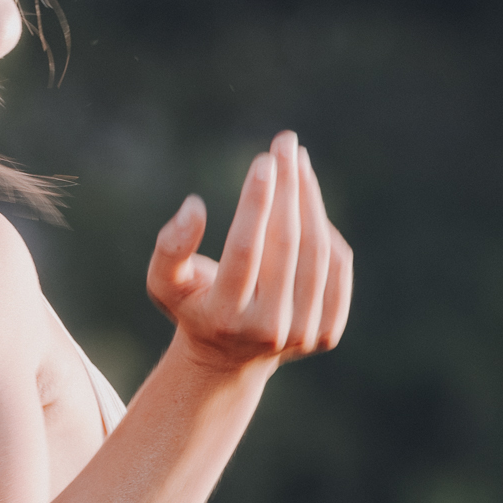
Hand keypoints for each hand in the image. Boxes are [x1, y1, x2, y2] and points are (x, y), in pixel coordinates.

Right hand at [147, 130, 353, 374]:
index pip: (245, 250)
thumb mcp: (165, 282)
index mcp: (224, 318)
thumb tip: (195, 206)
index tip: (263, 162)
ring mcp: (302, 335)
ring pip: (316, 253)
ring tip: (298, 164)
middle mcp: (267, 330)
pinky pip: (337, 268)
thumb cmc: (193, 305)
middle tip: (284, 144)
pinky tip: (308, 204)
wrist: (229, 358)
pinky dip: (326, 231)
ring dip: (310, 200)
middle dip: (287, 188)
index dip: (255, 203)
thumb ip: (170, 247)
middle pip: (286, 246)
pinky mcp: (328, 333)